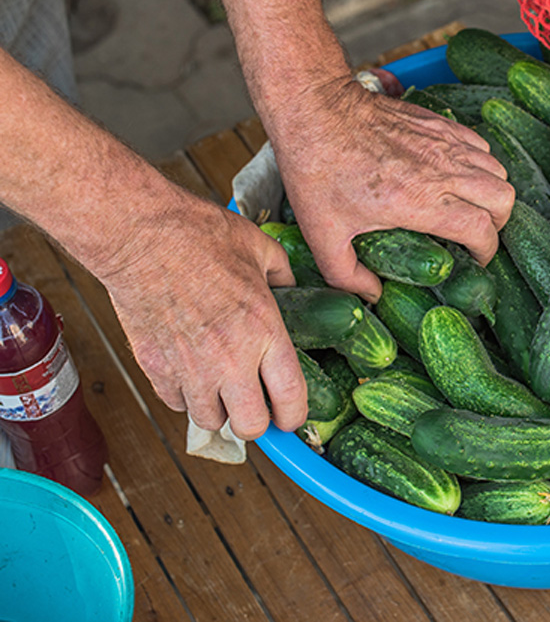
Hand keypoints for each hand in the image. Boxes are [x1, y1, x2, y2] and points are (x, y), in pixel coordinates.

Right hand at [98, 192, 305, 437]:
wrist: (141, 236)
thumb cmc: (201, 236)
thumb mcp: (261, 249)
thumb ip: (284, 277)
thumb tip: (292, 289)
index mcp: (264, 332)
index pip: (290, 398)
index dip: (294, 416)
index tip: (292, 416)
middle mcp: (230, 359)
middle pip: (250, 426)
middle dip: (257, 422)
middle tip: (257, 405)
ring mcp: (190, 368)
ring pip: (210, 421)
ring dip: (219, 410)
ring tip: (223, 388)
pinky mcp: (155, 366)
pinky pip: (175, 403)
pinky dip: (186, 396)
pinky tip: (192, 374)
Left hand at [271, 78, 515, 301]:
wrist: (315, 109)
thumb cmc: (317, 170)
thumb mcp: (323, 235)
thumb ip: (346, 275)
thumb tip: (372, 295)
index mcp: (421, 201)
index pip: (482, 230)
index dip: (486, 252)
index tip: (474, 261)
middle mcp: (443, 171)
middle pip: (503, 200)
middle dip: (497, 224)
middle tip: (476, 234)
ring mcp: (444, 143)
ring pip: (498, 171)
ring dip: (491, 193)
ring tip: (471, 206)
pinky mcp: (439, 123)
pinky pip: (481, 145)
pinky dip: (481, 163)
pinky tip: (458, 175)